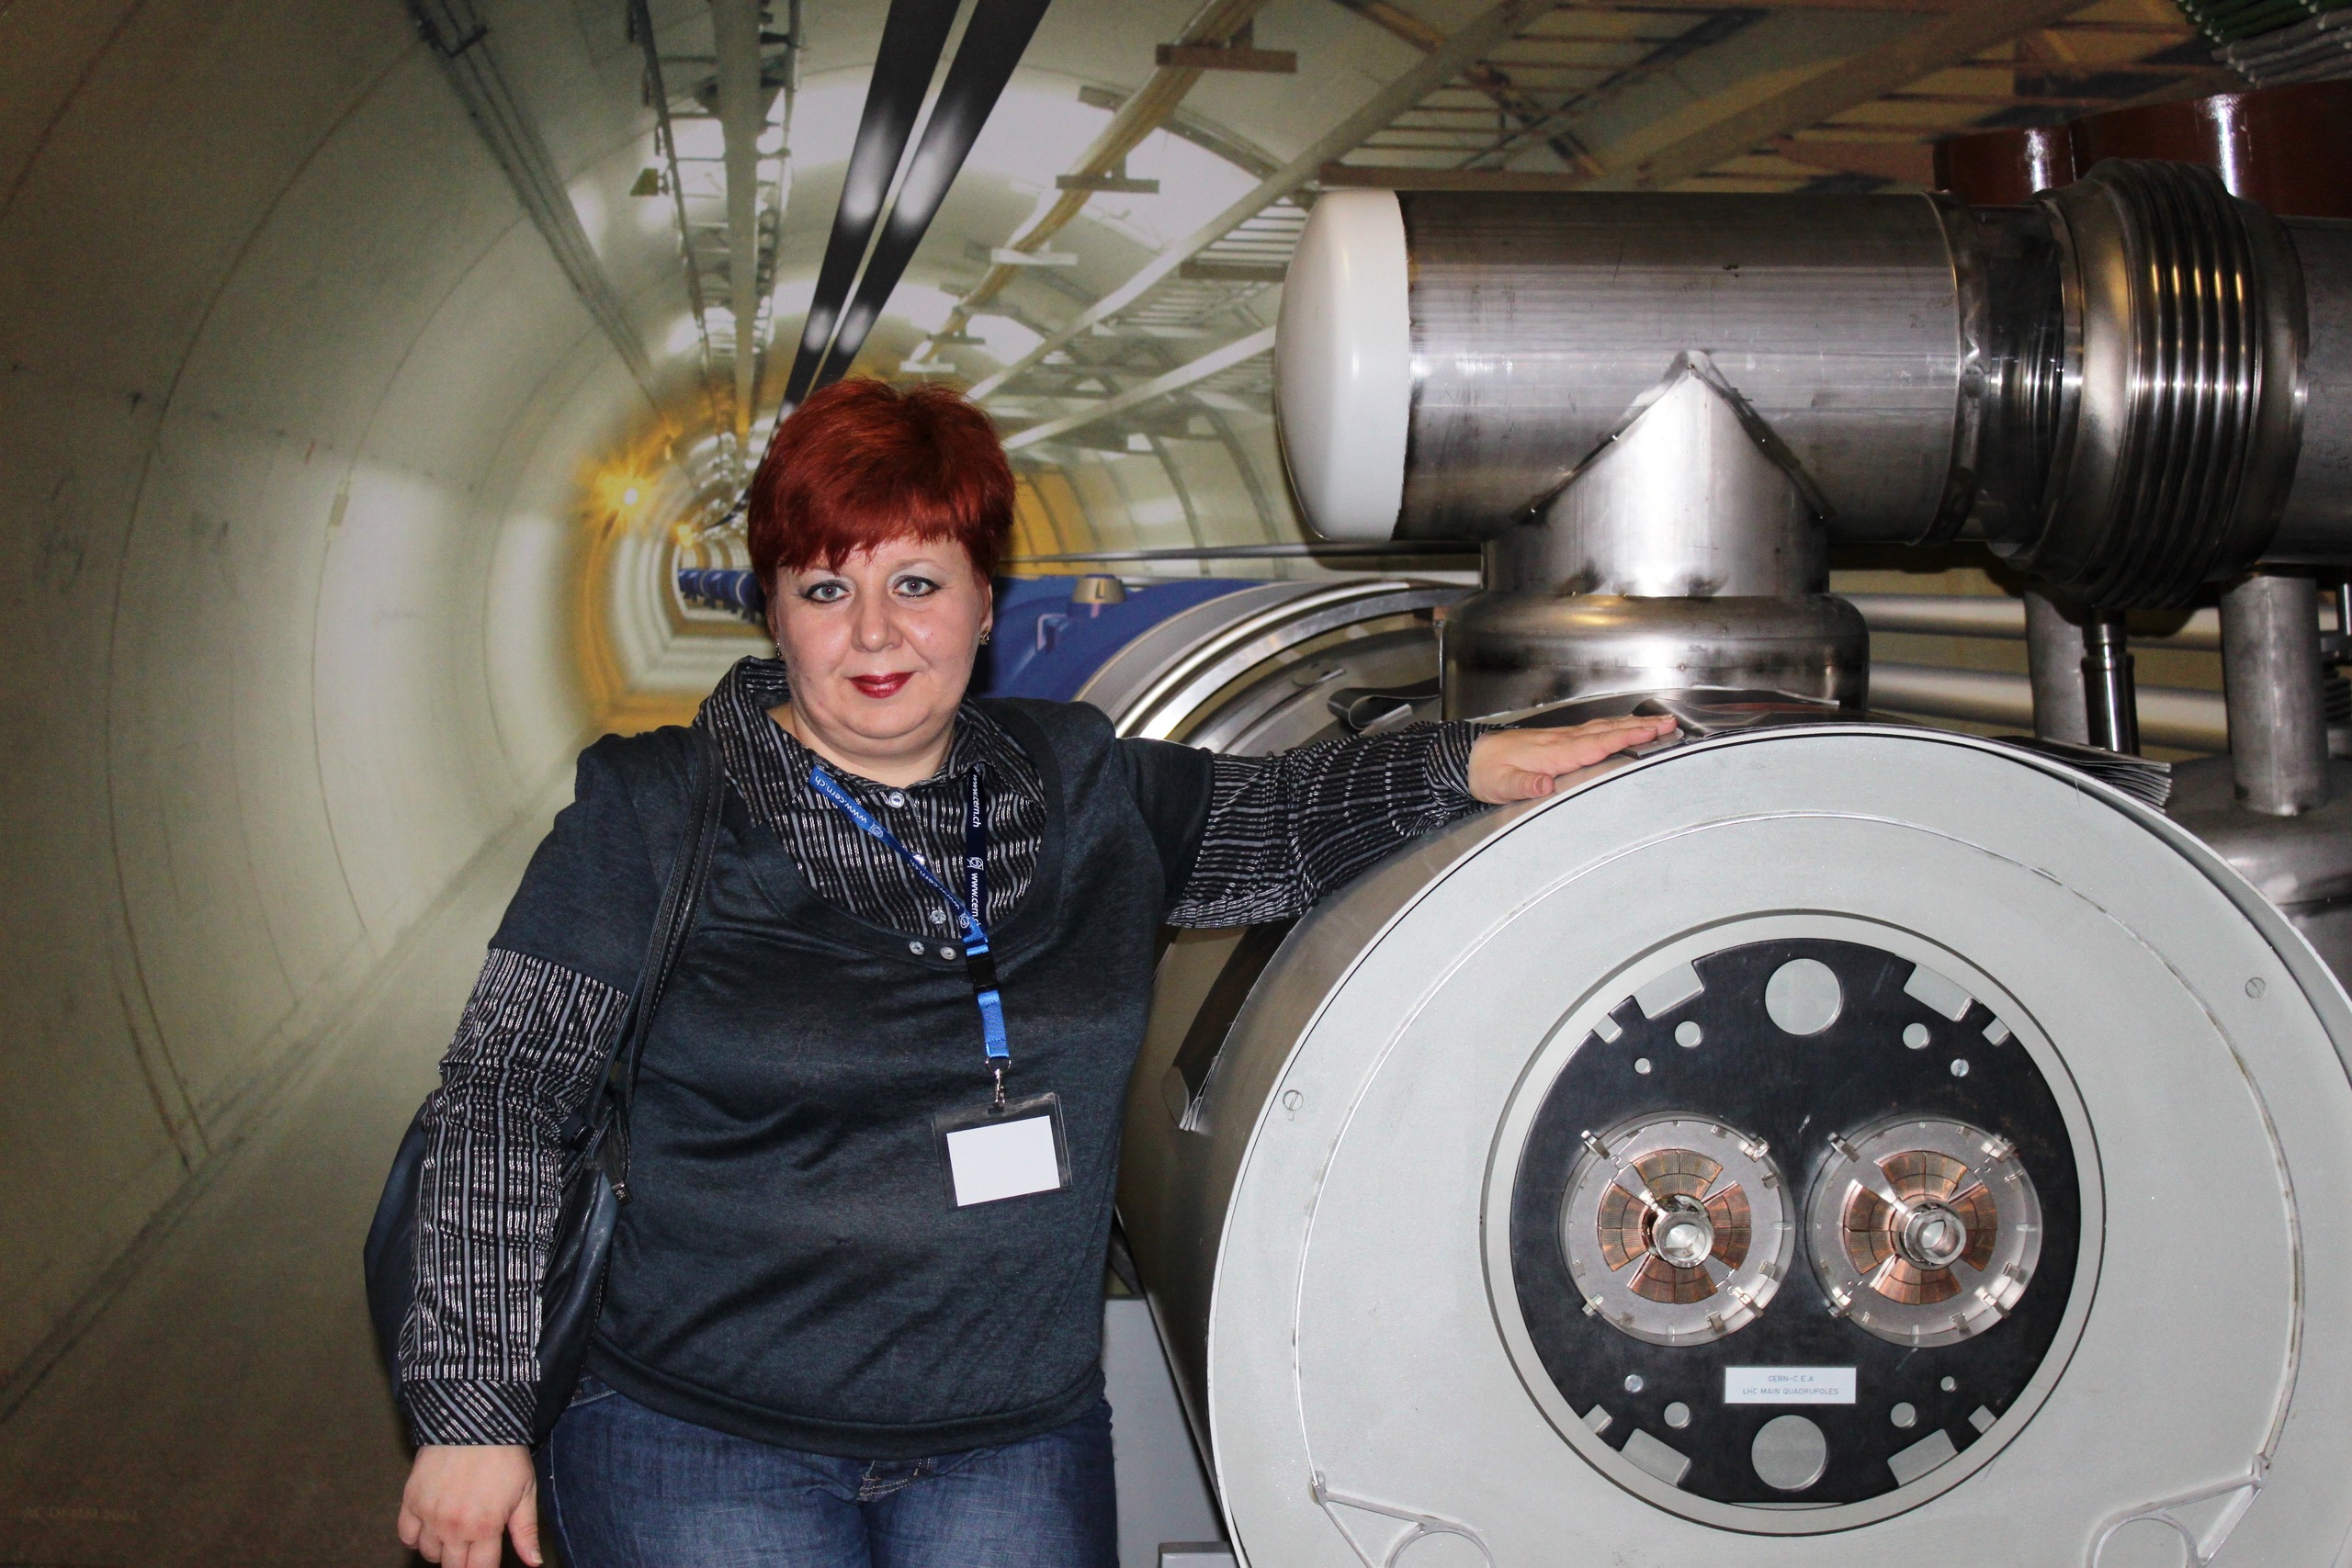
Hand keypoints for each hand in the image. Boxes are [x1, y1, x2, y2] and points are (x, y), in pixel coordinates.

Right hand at [399, 1444, 540, 1567]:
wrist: (475, 1420)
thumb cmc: (506, 1455)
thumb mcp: (525, 1491)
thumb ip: (526, 1532)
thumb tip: (533, 1563)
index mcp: (484, 1528)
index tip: (486, 1561)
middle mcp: (453, 1528)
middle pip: (452, 1567)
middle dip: (463, 1562)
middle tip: (471, 1547)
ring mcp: (429, 1515)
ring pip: (429, 1553)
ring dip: (441, 1550)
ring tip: (454, 1533)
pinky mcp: (411, 1500)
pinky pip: (406, 1535)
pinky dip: (416, 1537)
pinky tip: (430, 1527)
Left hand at [1467, 715, 1678, 803]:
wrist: (1467, 758)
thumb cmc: (1485, 773)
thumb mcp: (1500, 786)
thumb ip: (1523, 786)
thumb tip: (1544, 785)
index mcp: (1552, 752)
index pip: (1596, 743)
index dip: (1625, 737)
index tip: (1651, 732)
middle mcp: (1560, 741)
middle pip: (1607, 731)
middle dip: (1639, 727)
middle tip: (1670, 723)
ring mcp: (1559, 739)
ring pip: (1602, 728)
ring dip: (1631, 725)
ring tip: (1658, 722)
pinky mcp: (1556, 741)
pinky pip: (1593, 732)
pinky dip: (1614, 728)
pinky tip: (1623, 728)